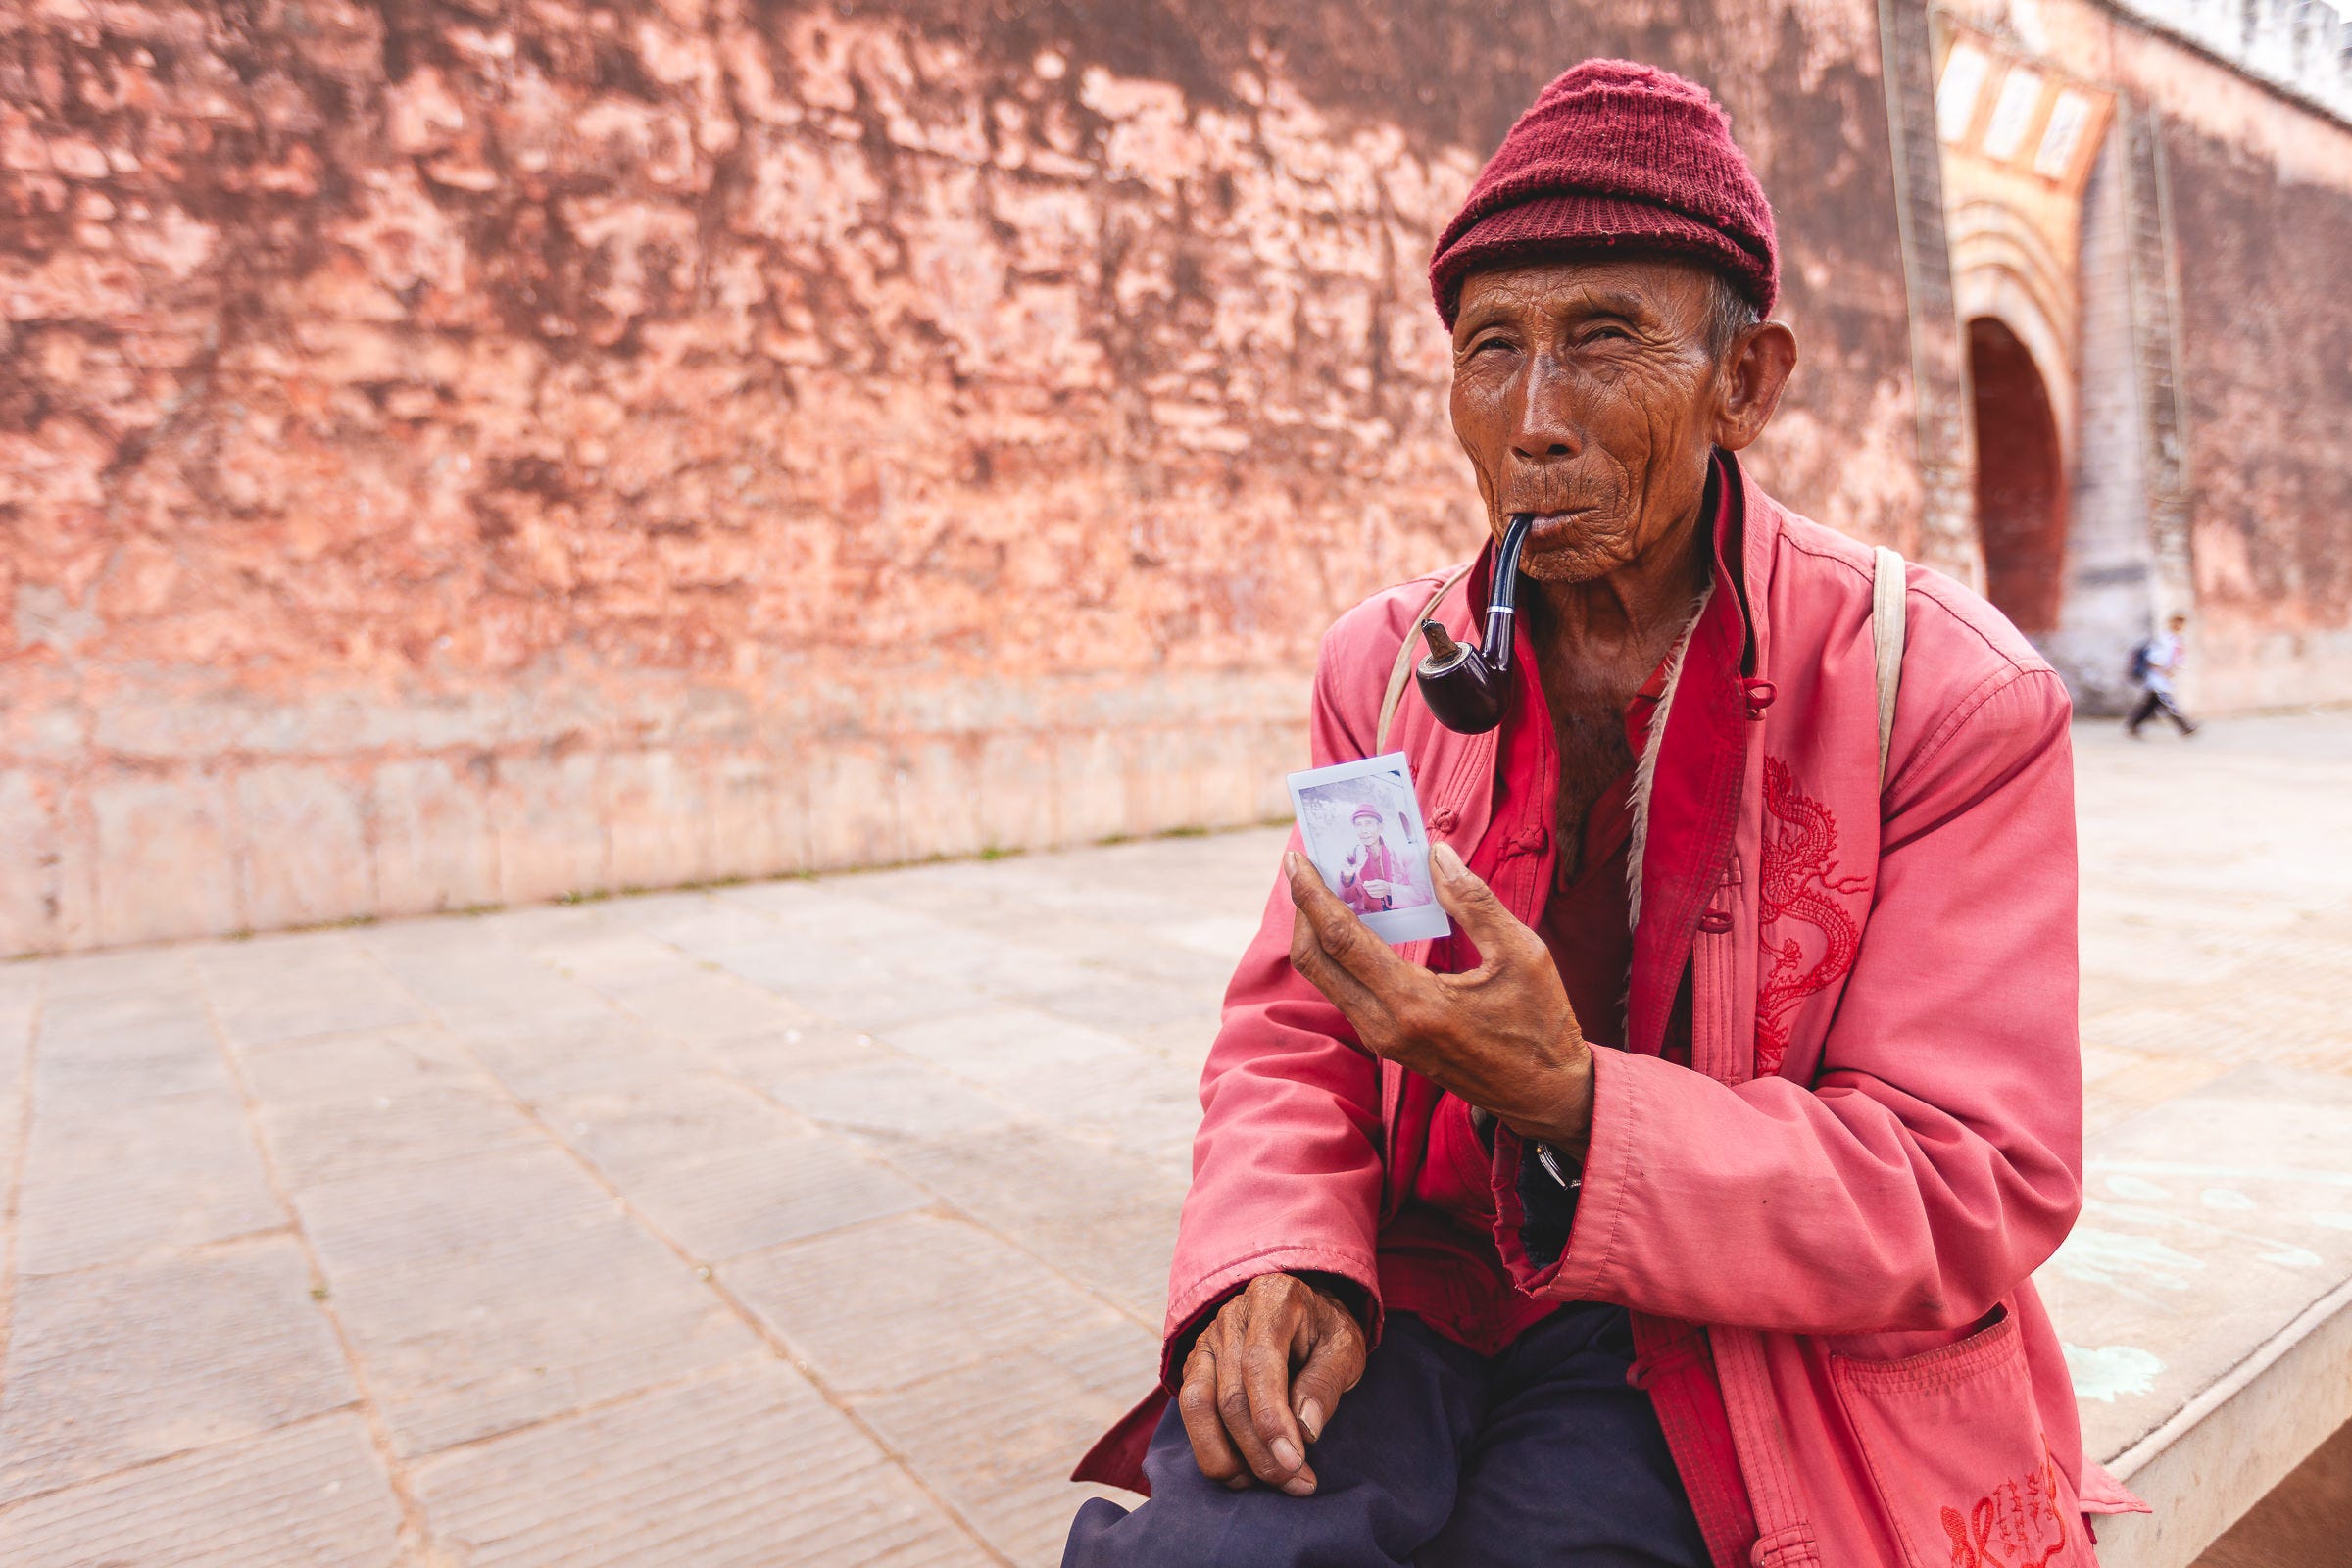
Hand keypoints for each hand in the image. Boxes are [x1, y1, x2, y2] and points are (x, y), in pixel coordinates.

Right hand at [1177, 1272, 1366, 1494]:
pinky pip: (1191, 1410)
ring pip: (1198, 1405)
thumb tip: (1305, 1430)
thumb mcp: (1345, 1349)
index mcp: (1272, 1300)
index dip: (1272, 1419)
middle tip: (1294, 1482)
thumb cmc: (1326, 1333)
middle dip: (1259, 1450)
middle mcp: (1232, 1316)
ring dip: (1226, 1455)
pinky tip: (1240, 1470)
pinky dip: (1210, 1447)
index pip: (1260, 1364)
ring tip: (1261, 1482)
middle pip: (1231, 1394)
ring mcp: (1208, 1339)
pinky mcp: (1196, 1364)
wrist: (1305, 1312)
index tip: (1293, 1461)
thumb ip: (1326, 1383)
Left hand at [1287, 841, 1593, 1153]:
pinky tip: (1357, 923)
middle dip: (1303, 909)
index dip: (1312, 895)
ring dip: (1318, 931)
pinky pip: (1344, 992)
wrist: (1545, 1096)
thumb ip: (1474, 901)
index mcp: (1414, 1003)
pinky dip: (1339, 955)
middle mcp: (1385, 1025)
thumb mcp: (1522, 953)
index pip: (1340, 940)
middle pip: (1313, 960)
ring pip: (1324, 979)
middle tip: (1308, 867)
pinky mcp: (1387, 1044)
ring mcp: (1381, 1039)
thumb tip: (1435, 853)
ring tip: (1332, 887)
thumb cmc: (1541, 1025)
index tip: (1297, 858)